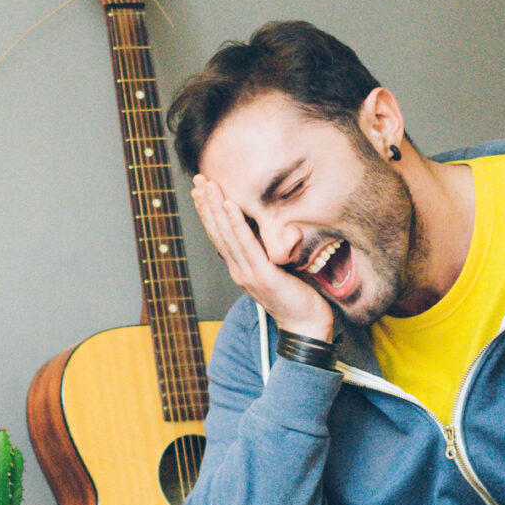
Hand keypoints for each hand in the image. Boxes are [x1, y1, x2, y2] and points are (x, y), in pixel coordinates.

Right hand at [188, 173, 334, 340]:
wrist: (306, 325)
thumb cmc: (297, 298)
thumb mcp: (278, 269)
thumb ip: (269, 251)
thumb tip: (271, 228)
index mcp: (241, 268)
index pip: (220, 235)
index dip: (209, 212)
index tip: (203, 189)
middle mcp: (239, 270)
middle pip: (217, 231)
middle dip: (207, 204)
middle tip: (198, 179)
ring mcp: (247, 273)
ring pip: (226, 235)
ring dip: (216, 207)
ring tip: (209, 185)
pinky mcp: (262, 275)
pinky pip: (246, 244)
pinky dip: (235, 223)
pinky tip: (229, 206)